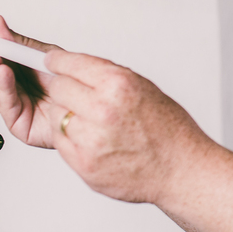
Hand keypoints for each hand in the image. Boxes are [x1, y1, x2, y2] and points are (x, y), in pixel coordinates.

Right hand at [0, 15, 64, 148]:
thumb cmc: (69, 82)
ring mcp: (11, 107)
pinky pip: (7, 101)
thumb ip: (17, 42)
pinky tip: (3, 71)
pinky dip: (4, 84)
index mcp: (12, 72)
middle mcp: (8, 90)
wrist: (88, 105)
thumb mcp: (43, 55)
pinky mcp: (17, 123)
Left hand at [32, 50, 209, 205]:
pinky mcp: (83, 164)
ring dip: (67, 115)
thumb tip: (75, 68)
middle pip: (58, 88)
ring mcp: (91, 139)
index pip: (70, 64)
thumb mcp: (143, 88)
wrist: (180, 170)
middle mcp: (103, 110)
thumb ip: (107, 78)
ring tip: (90, 121)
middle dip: (64, 89)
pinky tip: (90, 138)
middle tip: (76, 95)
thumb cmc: (168, 130)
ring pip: (56, 115)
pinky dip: (70, 138)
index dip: (58, 62)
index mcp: (119, 85)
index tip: (51, 61)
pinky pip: (61, 141)